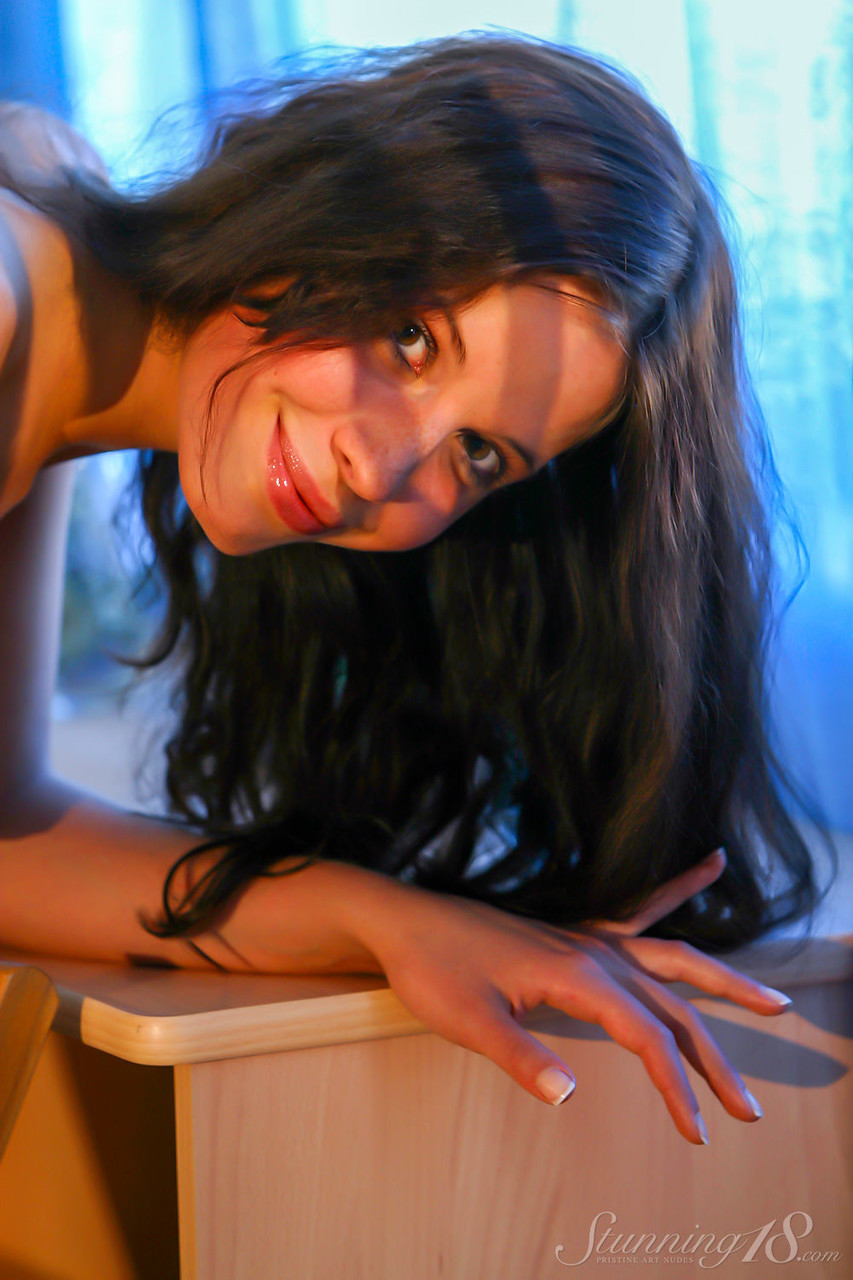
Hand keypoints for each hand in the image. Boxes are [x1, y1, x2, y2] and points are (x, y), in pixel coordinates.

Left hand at [360, 849, 789, 1144]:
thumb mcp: (467, 1021)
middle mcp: (595, 951)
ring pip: (675, 961)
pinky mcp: (574, 932)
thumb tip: (569, 1094)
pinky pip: (642, 910)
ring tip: (775, 1002)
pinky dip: (680, 887)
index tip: (698, 1133)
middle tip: (752, 1109)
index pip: (646, 1038)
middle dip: (715, 1059)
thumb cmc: (433, 969)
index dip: (677, 1088)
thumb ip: (519, 1056)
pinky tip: (712, 864)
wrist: (405, 918)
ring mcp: (587, 936)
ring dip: (724, 985)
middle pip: (674, 1008)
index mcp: (578, 975)